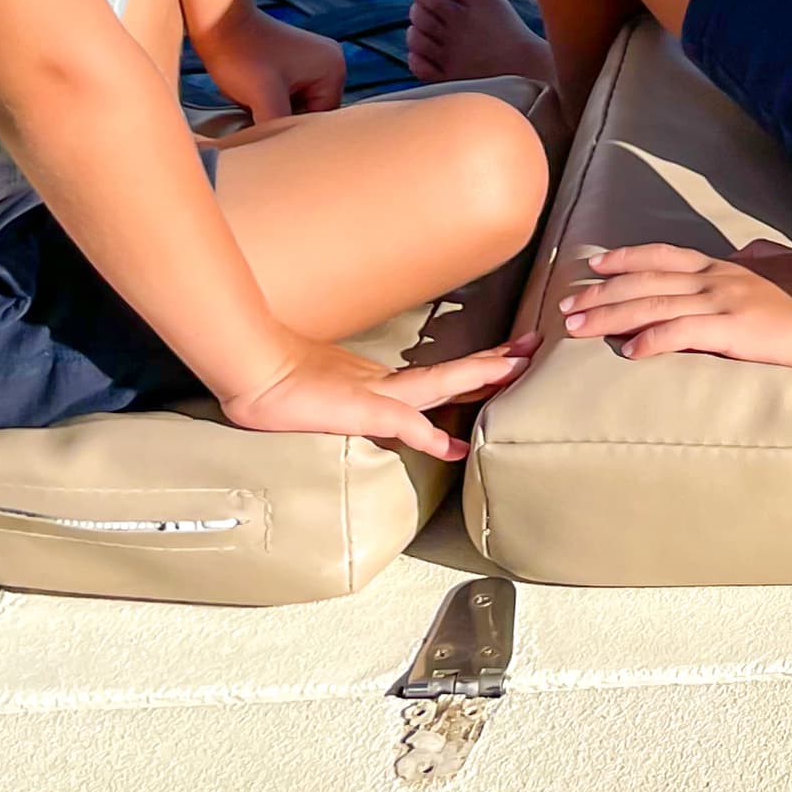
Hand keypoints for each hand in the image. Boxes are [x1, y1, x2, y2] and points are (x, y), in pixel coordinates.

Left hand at [192, 4, 346, 123]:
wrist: (218, 24)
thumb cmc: (242, 56)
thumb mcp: (264, 99)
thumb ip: (279, 129)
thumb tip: (283, 158)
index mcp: (333, 68)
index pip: (321, 118)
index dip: (294, 130)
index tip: (268, 134)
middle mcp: (329, 63)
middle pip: (310, 113)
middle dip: (284, 119)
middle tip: (257, 120)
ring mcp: (311, 61)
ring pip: (296, 106)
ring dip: (274, 112)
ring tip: (252, 106)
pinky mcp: (292, 63)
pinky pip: (287, 95)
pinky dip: (269, 102)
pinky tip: (251, 99)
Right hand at [218, 337, 517, 459]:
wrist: (254, 370)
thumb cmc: (283, 383)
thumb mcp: (332, 398)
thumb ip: (360, 405)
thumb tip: (387, 418)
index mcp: (383, 383)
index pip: (441, 376)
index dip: (478, 369)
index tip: (511, 359)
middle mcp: (387, 383)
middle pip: (453, 372)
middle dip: (497, 362)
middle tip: (537, 346)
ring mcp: (375, 392)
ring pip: (438, 383)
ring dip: (478, 377)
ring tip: (516, 368)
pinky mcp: (358, 406)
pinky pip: (397, 421)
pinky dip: (425, 433)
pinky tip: (450, 446)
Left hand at [556, 239, 791, 367]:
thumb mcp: (782, 260)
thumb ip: (757, 256)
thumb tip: (744, 253)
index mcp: (723, 266)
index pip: (662, 256)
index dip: (626, 259)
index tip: (595, 264)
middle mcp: (714, 279)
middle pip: (644, 282)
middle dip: (601, 294)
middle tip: (566, 306)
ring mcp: (721, 302)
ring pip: (652, 306)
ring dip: (610, 317)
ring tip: (577, 328)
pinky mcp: (731, 329)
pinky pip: (682, 333)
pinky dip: (652, 341)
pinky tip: (629, 352)